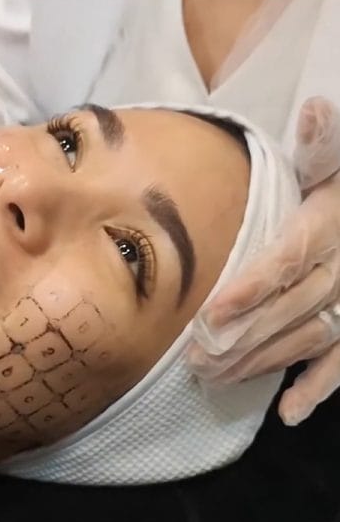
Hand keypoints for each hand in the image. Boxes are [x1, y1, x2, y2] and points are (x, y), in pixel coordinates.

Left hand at [187, 97, 339, 425]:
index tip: (212, 313)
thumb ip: (323, 143)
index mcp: (333, 218)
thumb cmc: (339, 181)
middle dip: (245, 334)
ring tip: (217, 379)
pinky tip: (290, 412)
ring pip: (311, 335)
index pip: (290, 257)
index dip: (254, 286)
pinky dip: (320, 386)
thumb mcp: (336, 157)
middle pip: (294, 305)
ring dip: (264, 361)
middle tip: (196, 358)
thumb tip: (314, 109)